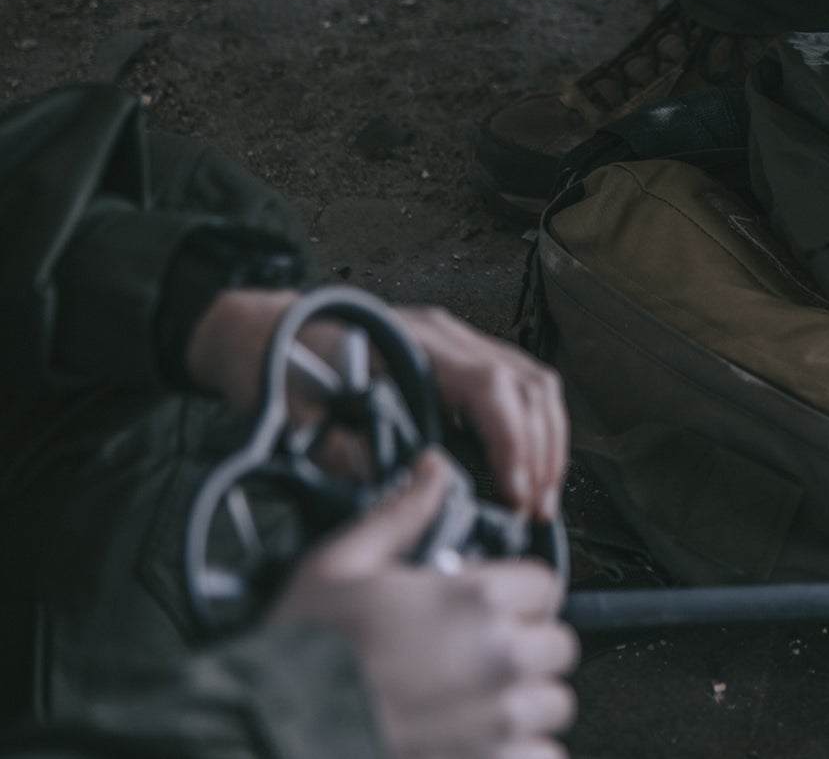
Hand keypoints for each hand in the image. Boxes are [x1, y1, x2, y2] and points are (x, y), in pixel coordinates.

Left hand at [187, 291, 568, 518]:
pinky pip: (521, 388)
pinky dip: (535, 431)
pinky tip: (529, 469)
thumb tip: (395, 499)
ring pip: (535, 384)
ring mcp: (460, 344)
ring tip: (540, 496)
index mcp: (412, 343)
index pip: (489, 385)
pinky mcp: (463, 360)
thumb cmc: (280, 368)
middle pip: (527, 384)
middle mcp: (447, 336)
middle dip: (543, 451)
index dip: (512, 441)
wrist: (267, 332)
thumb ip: (344, 455)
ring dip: (548, 443)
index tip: (516, 493)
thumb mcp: (298, 416)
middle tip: (536, 509)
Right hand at [272, 451, 578, 758]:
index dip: (518, 596)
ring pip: (553, 706)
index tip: (493, 609)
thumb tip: (433, 472)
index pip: (545, 586)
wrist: (268, 731)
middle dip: (525, 650)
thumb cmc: (301, 654)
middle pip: (557, 647)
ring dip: (524, 705)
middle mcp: (500, 658)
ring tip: (478, 706)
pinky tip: (479, 745)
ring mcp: (499, 721)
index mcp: (476, 600)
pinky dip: (519, 754)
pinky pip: (543, 758)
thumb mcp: (340, 565)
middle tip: (480, 659)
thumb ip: (401, 515)